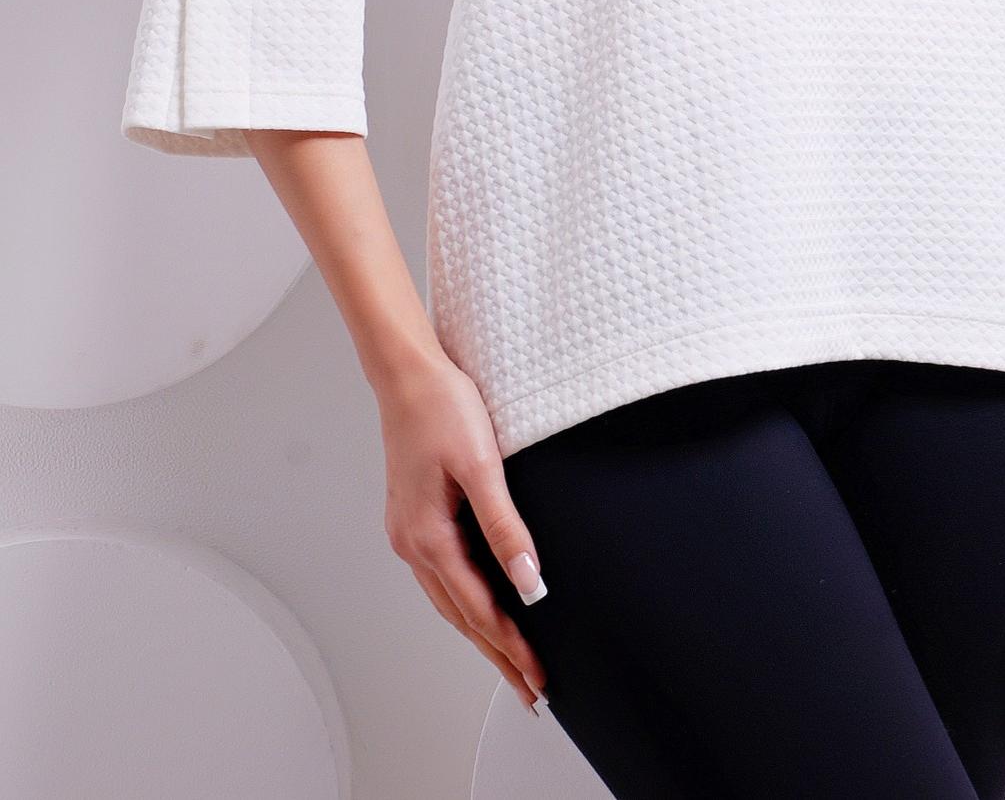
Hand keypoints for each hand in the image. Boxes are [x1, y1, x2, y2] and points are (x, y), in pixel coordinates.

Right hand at [377, 349, 549, 713]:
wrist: (406, 374)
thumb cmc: (442, 408)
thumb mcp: (483, 465)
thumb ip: (506, 527)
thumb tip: (530, 582)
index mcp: (428, 537)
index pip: (478, 609)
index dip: (511, 646)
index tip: (538, 677)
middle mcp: (411, 543)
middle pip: (461, 616)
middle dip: (496, 654)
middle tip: (530, 690)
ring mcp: (408, 532)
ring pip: (448, 600)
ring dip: (480, 632)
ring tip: (510, 660)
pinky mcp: (413, 517)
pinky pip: (441, 575)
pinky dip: (465, 600)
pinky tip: (480, 605)